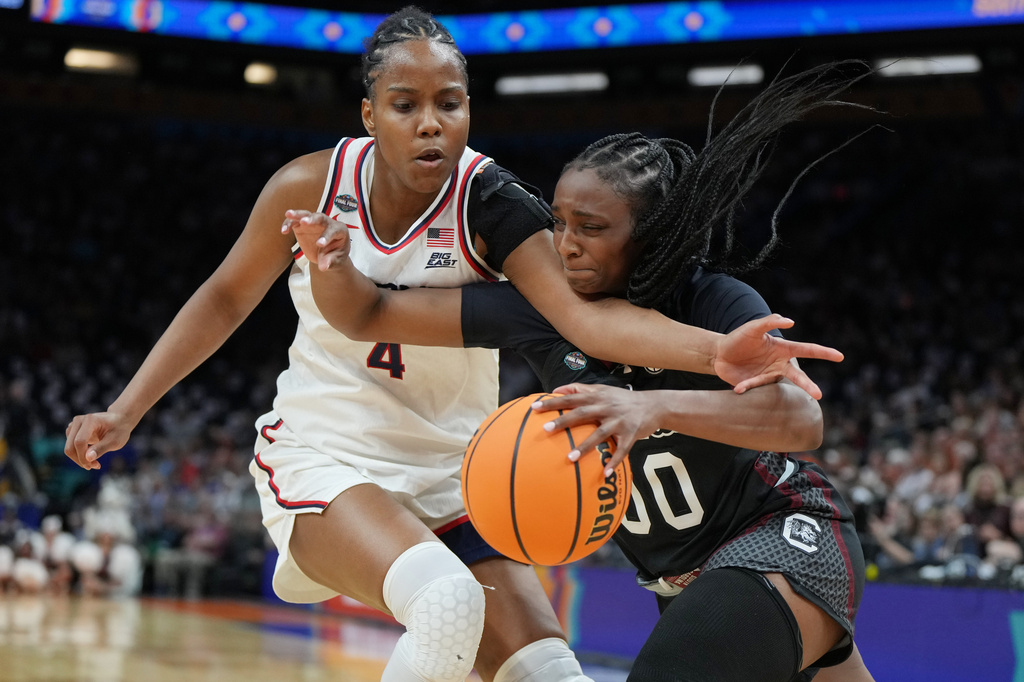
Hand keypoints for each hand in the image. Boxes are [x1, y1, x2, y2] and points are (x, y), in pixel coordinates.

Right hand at [64, 412, 132, 469]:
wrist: (119, 420)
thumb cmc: (119, 430)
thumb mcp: (115, 441)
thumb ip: (101, 448)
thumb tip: (88, 459)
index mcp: (90, 420)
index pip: (79, 442)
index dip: (83, 457)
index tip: (95, 466)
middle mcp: (79, 421)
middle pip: (70, 447)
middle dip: (81, 460)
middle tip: (96, 466)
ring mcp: (73, 425)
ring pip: (69, 448)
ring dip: (80, 459)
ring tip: (96, 463)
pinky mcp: (72, 431)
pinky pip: (71, 447)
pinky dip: (79, 455)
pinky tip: (92, 456)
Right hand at [282, 210, 351, 271]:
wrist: (328, 255)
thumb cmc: (335, 256)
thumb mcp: (336, 261)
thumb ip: (330, 262)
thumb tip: (323, 267)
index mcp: (340, 230)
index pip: (333, 230)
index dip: (326, 236)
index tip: (319, 244)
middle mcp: (327, 223)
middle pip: (320, 217)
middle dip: (312, 219)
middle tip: (304, 221)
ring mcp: (314, 223)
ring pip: (306, 214)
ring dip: (297, 215)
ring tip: (288, 214)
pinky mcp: (302, 225)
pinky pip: (295, 222)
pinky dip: (289, 224)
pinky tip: (284, 231)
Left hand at [531, 384, 660, 474]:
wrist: (654, 405)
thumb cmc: (622, 399)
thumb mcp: (602, 389)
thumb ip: (579, 389)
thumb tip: (556, 390)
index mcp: (596, 397)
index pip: (570, 398)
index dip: (552, 402)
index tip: (534, 407)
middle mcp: (606, 407)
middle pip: (581, 414)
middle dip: (563, 421)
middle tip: (546, 429)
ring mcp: (619, 421)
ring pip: (599, 434)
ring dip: (584, 447)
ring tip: (570, 459)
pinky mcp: (631, 434)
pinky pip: (621, 450)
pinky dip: (614, 462)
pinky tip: (605, 473)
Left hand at [714, 314, 843, 399]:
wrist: (719, 354)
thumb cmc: (738, 338)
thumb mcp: (753, 327)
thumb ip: (769, 321)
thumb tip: (790, 321)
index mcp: (782, 348)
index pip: (807, 349)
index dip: (824, 352)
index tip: (840, 356)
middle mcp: (779, 364)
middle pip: (798, 376)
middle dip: (808, 385)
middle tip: (819, 395)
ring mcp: (768, 375)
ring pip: (773, 384)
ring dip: (761, 385)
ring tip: (745, 387)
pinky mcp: (756, 384)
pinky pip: (754, 387)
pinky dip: (746, 387)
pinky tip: (737, 388)